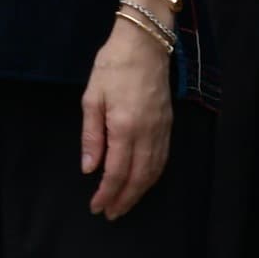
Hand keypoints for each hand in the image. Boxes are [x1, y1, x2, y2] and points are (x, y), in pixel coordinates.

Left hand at [80, 20, 174, 218]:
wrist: (145, 44)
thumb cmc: (112, 66)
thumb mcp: (91, 98)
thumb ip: (92, 135)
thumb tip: (89, 167)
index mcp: (125, 128)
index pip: (117, 172)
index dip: (107, 193)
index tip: (96, 207)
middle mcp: (148, 134)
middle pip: (139, 178)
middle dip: (124, 199)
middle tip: (110, 214)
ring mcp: (162, 130)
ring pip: (154, 172)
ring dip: (140, 192)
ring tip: (124, 204)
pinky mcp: (169, 125)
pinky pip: (163, 159)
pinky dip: (153, 176)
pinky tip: (144, 182)